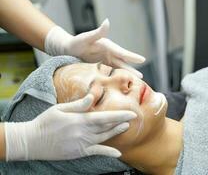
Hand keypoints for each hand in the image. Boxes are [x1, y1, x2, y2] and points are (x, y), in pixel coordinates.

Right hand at [5, 94, 136, 160]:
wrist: (31, 141)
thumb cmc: (45, 122)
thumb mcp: (60, 109)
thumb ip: (78, 105)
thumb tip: (92, 97)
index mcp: (79, 120)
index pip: (104, 117)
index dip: (119, 115)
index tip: (131, 113)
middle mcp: (83, 132)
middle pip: (106, 127)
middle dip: (121, 122)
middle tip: (133, 118)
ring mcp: (81, 144)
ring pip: (103, 138)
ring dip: (115, 133)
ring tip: (126, 127)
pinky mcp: (78, 152)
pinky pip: (96, 152)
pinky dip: (107, 152)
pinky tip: (117, 153)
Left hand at [44, 19, 144, 77]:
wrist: (68, 49)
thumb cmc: (76, 42)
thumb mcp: (87, 37)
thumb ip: (98, 32)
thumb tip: (107, 22)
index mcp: (108, 46)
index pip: (122, 53)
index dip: (132, 57)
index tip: (142, 59)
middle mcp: (109, 53)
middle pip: (123, 63)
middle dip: (132, 69)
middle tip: (142, 77)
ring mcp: (105, 60)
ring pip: (118, 69)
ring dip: (126, 74)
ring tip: (135, 81)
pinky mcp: (101, 66)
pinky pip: (111, 72)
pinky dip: (117, 77)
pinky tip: (121, 83)